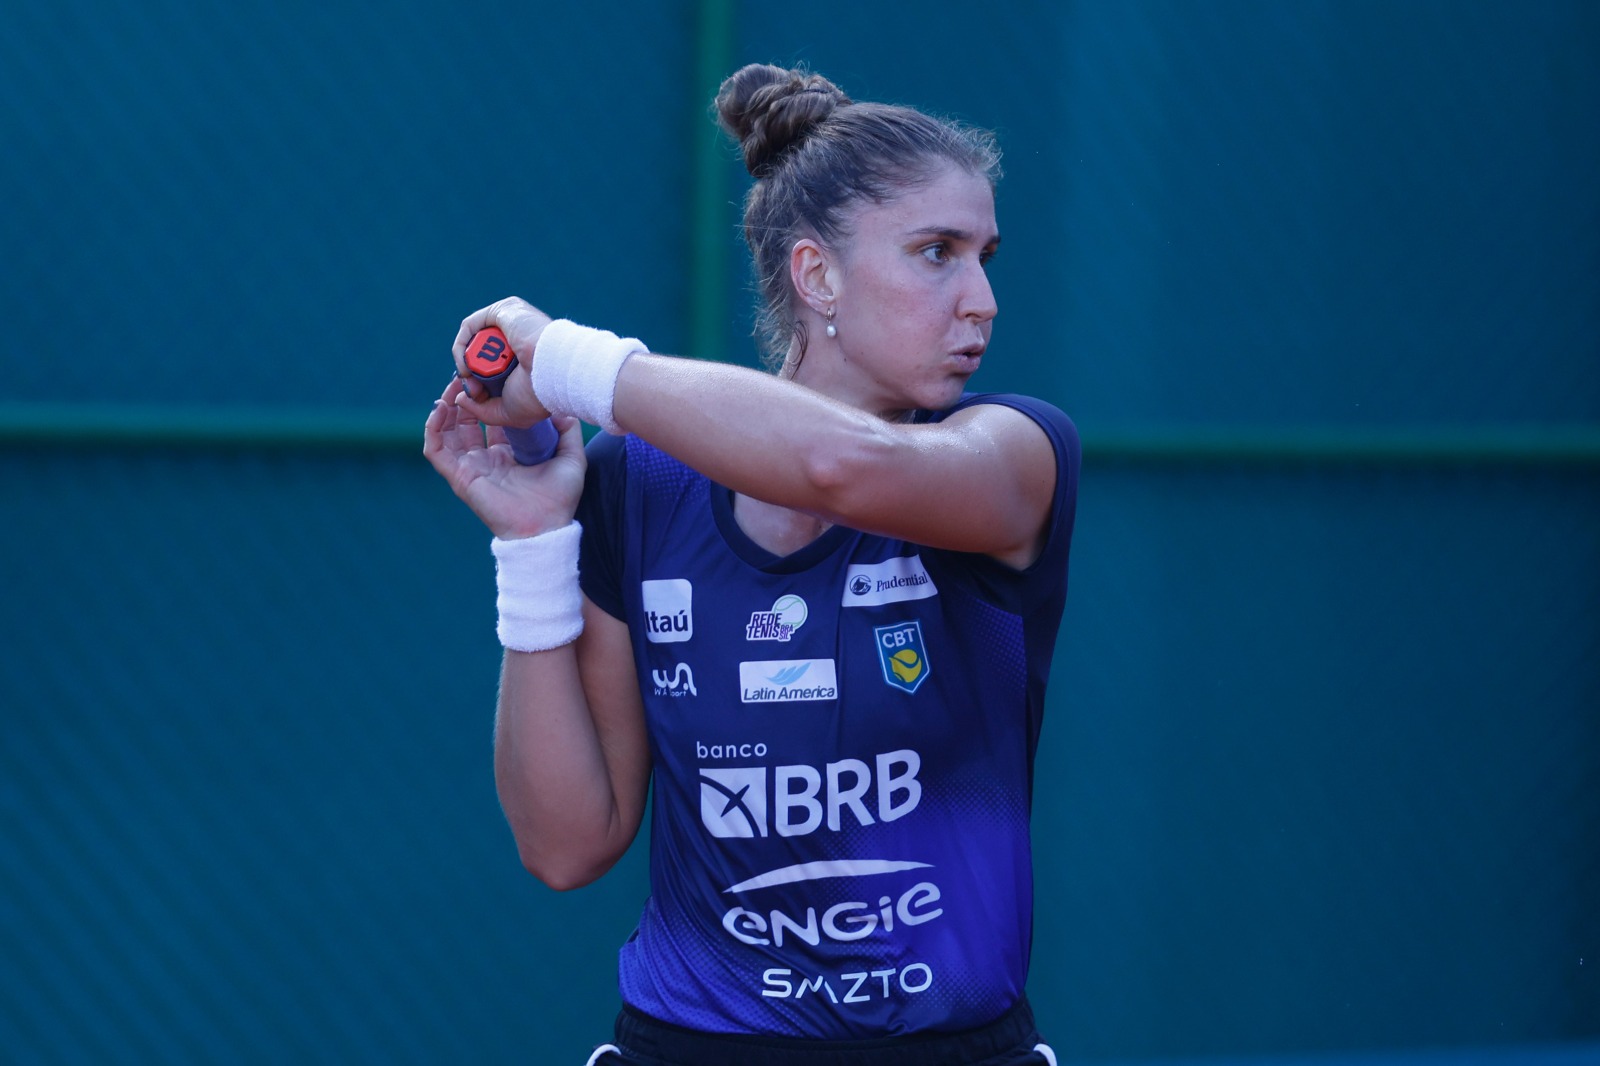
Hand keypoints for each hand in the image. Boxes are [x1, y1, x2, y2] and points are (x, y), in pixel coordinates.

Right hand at [423, 377, 587, 538]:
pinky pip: (436, 450)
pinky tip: (441, 409)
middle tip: (468, 374)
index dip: (487, 399)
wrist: (546, 527)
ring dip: (446, 408)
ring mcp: (470, 468)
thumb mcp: (571, 457)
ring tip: (452, 386)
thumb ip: (568, 431)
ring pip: (447, 432)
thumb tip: (564, 406)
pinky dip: (433, 429)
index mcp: (508, 454)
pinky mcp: (459, 477)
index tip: (490, 377)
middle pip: (465, 422)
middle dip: (464, 397)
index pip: (490, 420)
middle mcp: (486, 459)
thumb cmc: (559, 499)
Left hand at [451, 297, 553, 427]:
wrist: (554, 374)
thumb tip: (460, 398)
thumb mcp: (507, 412)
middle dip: (471, 375)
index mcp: (525, 358)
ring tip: (472, 378)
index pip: (490, 367)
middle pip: (481, 354)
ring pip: (476, 342)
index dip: (478, 382)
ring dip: (466, 363)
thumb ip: (482, 409)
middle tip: (475, 390)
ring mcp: (511, 322)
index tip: (477, 396)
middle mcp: (518, 337)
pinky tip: (466, 365)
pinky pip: (470, 326)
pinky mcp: (504, 310)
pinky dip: (461, 347)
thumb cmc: (538, 395)